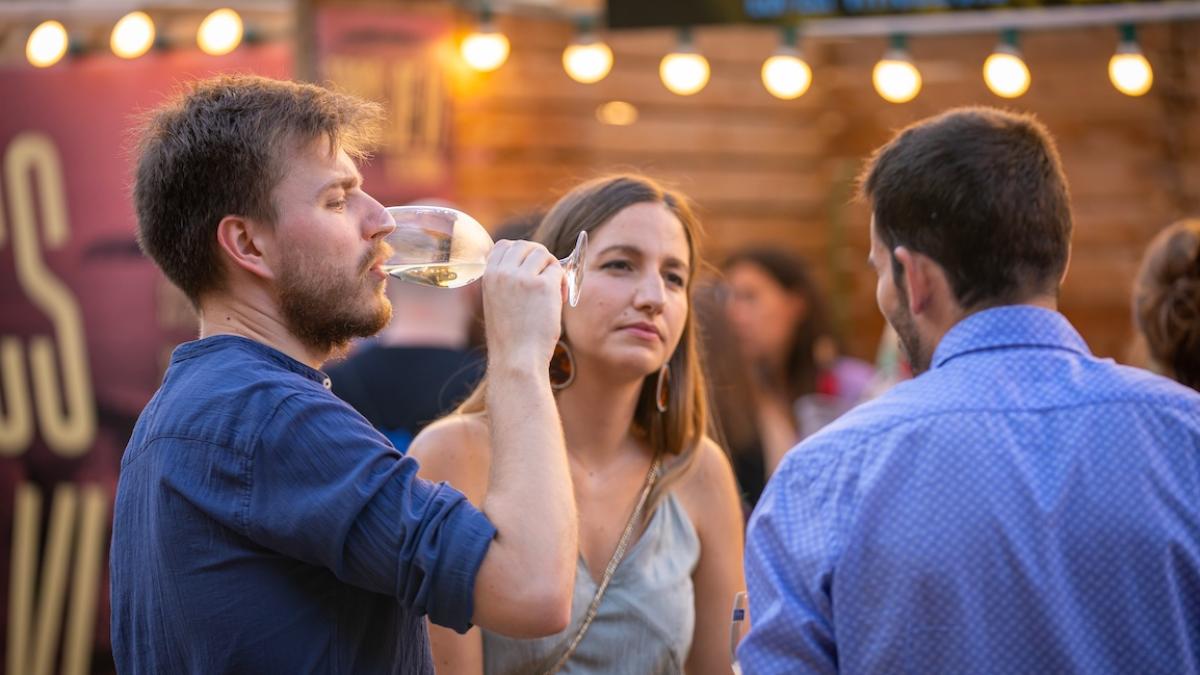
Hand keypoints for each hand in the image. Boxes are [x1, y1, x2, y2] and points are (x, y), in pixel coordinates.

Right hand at [483, 240, 563, 370]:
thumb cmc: (511, 338)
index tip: (531, 268)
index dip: (521, 253)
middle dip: (540, 258)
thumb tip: (534, 263)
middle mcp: (503, 272)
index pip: (504, 245)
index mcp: (488, 276)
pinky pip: (558, 270)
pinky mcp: (543, 285)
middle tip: (547, 278)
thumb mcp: (498, 303)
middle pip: (526, 245)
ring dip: (553, 269)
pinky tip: (561, 300)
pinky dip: (563, 283)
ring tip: (555, 291)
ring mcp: (522, 277)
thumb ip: (508, 281)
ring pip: (544, 254)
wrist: (517, 359)